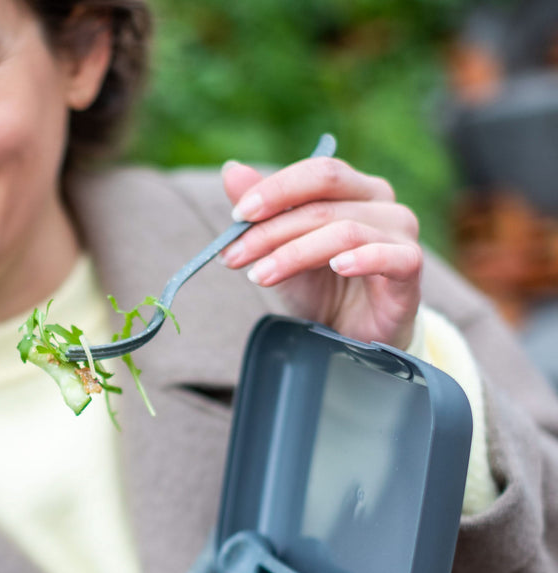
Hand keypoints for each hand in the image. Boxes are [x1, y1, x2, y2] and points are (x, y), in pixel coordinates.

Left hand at [219, 155, 422, 350]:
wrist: (352, 335)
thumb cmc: (322, 288)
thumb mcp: (282, 251)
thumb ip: (262, 213)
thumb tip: (231, 170)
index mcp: (354, 189)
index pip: (318, 173)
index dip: (276, 190)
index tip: (236, 216)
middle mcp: (381, 203)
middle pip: (324, 203)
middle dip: (271, 229)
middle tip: (233, 255)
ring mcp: (400, 233)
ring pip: (344, 231)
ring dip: (294, 253)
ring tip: (259, 276)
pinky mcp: (410, 267)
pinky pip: (390, 257)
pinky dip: (362, 258)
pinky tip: (337, 267)